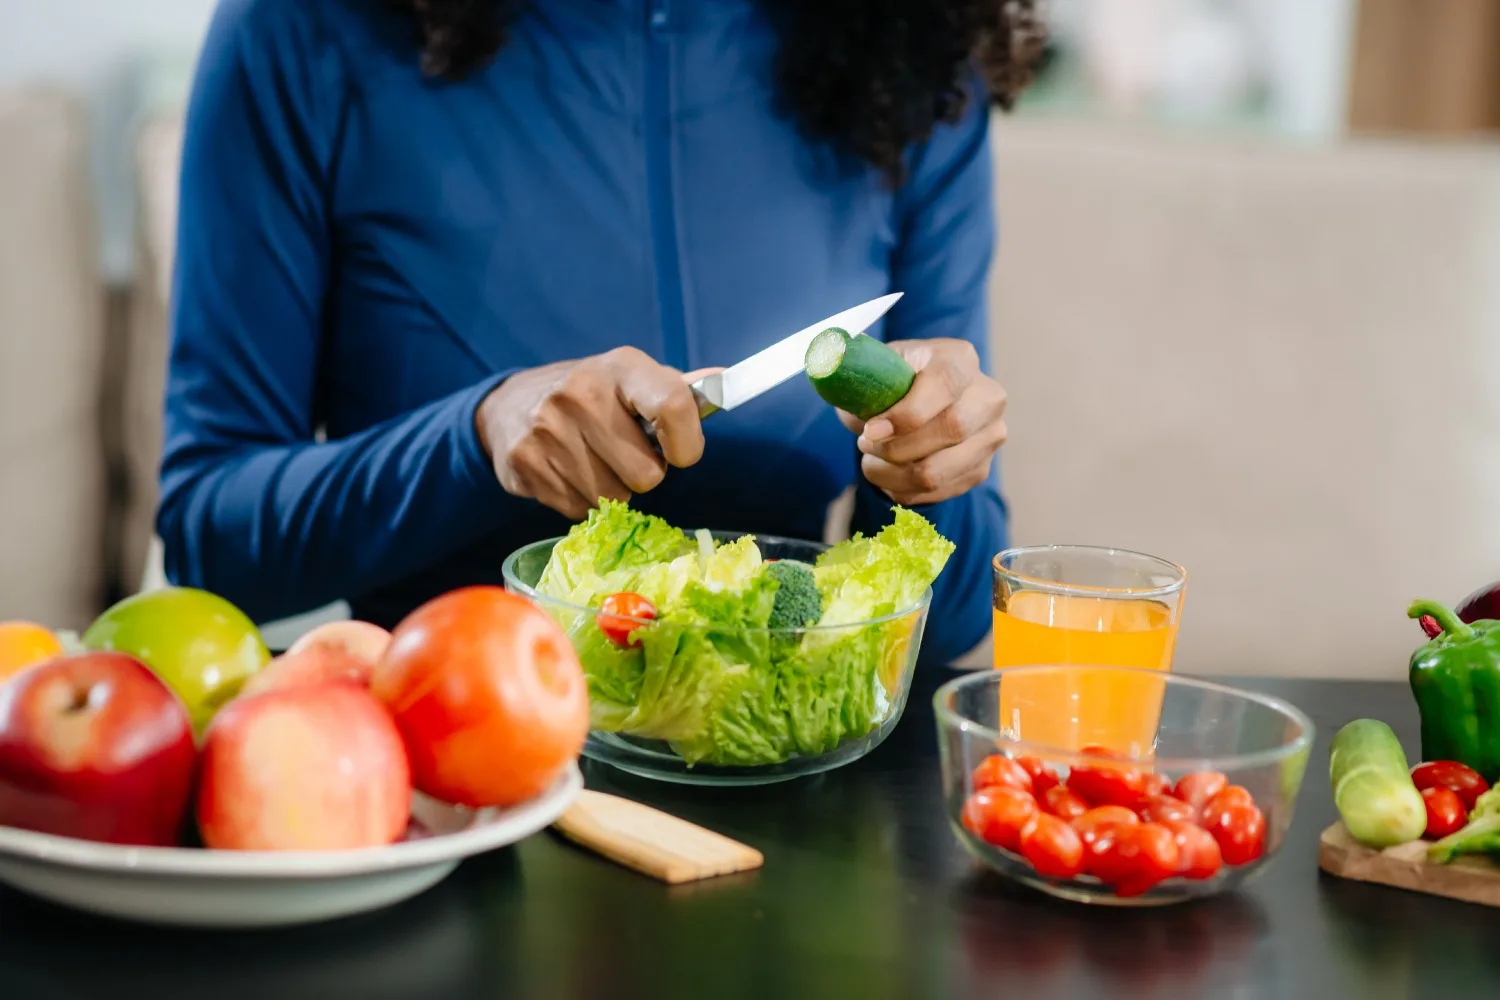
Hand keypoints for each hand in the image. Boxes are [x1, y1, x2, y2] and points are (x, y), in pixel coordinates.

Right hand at [476, 348, 705, 519]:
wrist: (508, 407)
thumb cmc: (588, 396)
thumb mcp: (629, 380)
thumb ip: (674, 390)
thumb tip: (721, 384)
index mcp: (621, 368)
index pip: (674, 405)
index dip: (688, 443)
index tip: (682, 454)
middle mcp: (581, 394)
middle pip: (647, 475)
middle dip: (642, 473)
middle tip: (622, 453)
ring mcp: (548, 430)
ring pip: (613, 498)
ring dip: (611, 489)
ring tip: (592, 460)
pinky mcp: (525, 463)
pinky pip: (579, 509)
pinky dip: (580, 498)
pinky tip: (567, 471)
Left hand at [838, 338, 1007, 505]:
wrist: (914, 401)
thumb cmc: (891, 382)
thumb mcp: (875, 368)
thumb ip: (860, 375)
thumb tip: (839, 381)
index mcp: (960, 359)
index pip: (944, 385)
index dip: (906, 414)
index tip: (869, 431)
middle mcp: (987, 396)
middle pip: (951, 430)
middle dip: (896, 448)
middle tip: (865, 444)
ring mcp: (990, 436)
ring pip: (939, 472)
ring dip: (892, 474)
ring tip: (871, 461)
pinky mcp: (979, 469)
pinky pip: (936, 493)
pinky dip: (902, 490)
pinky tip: (887, 474)